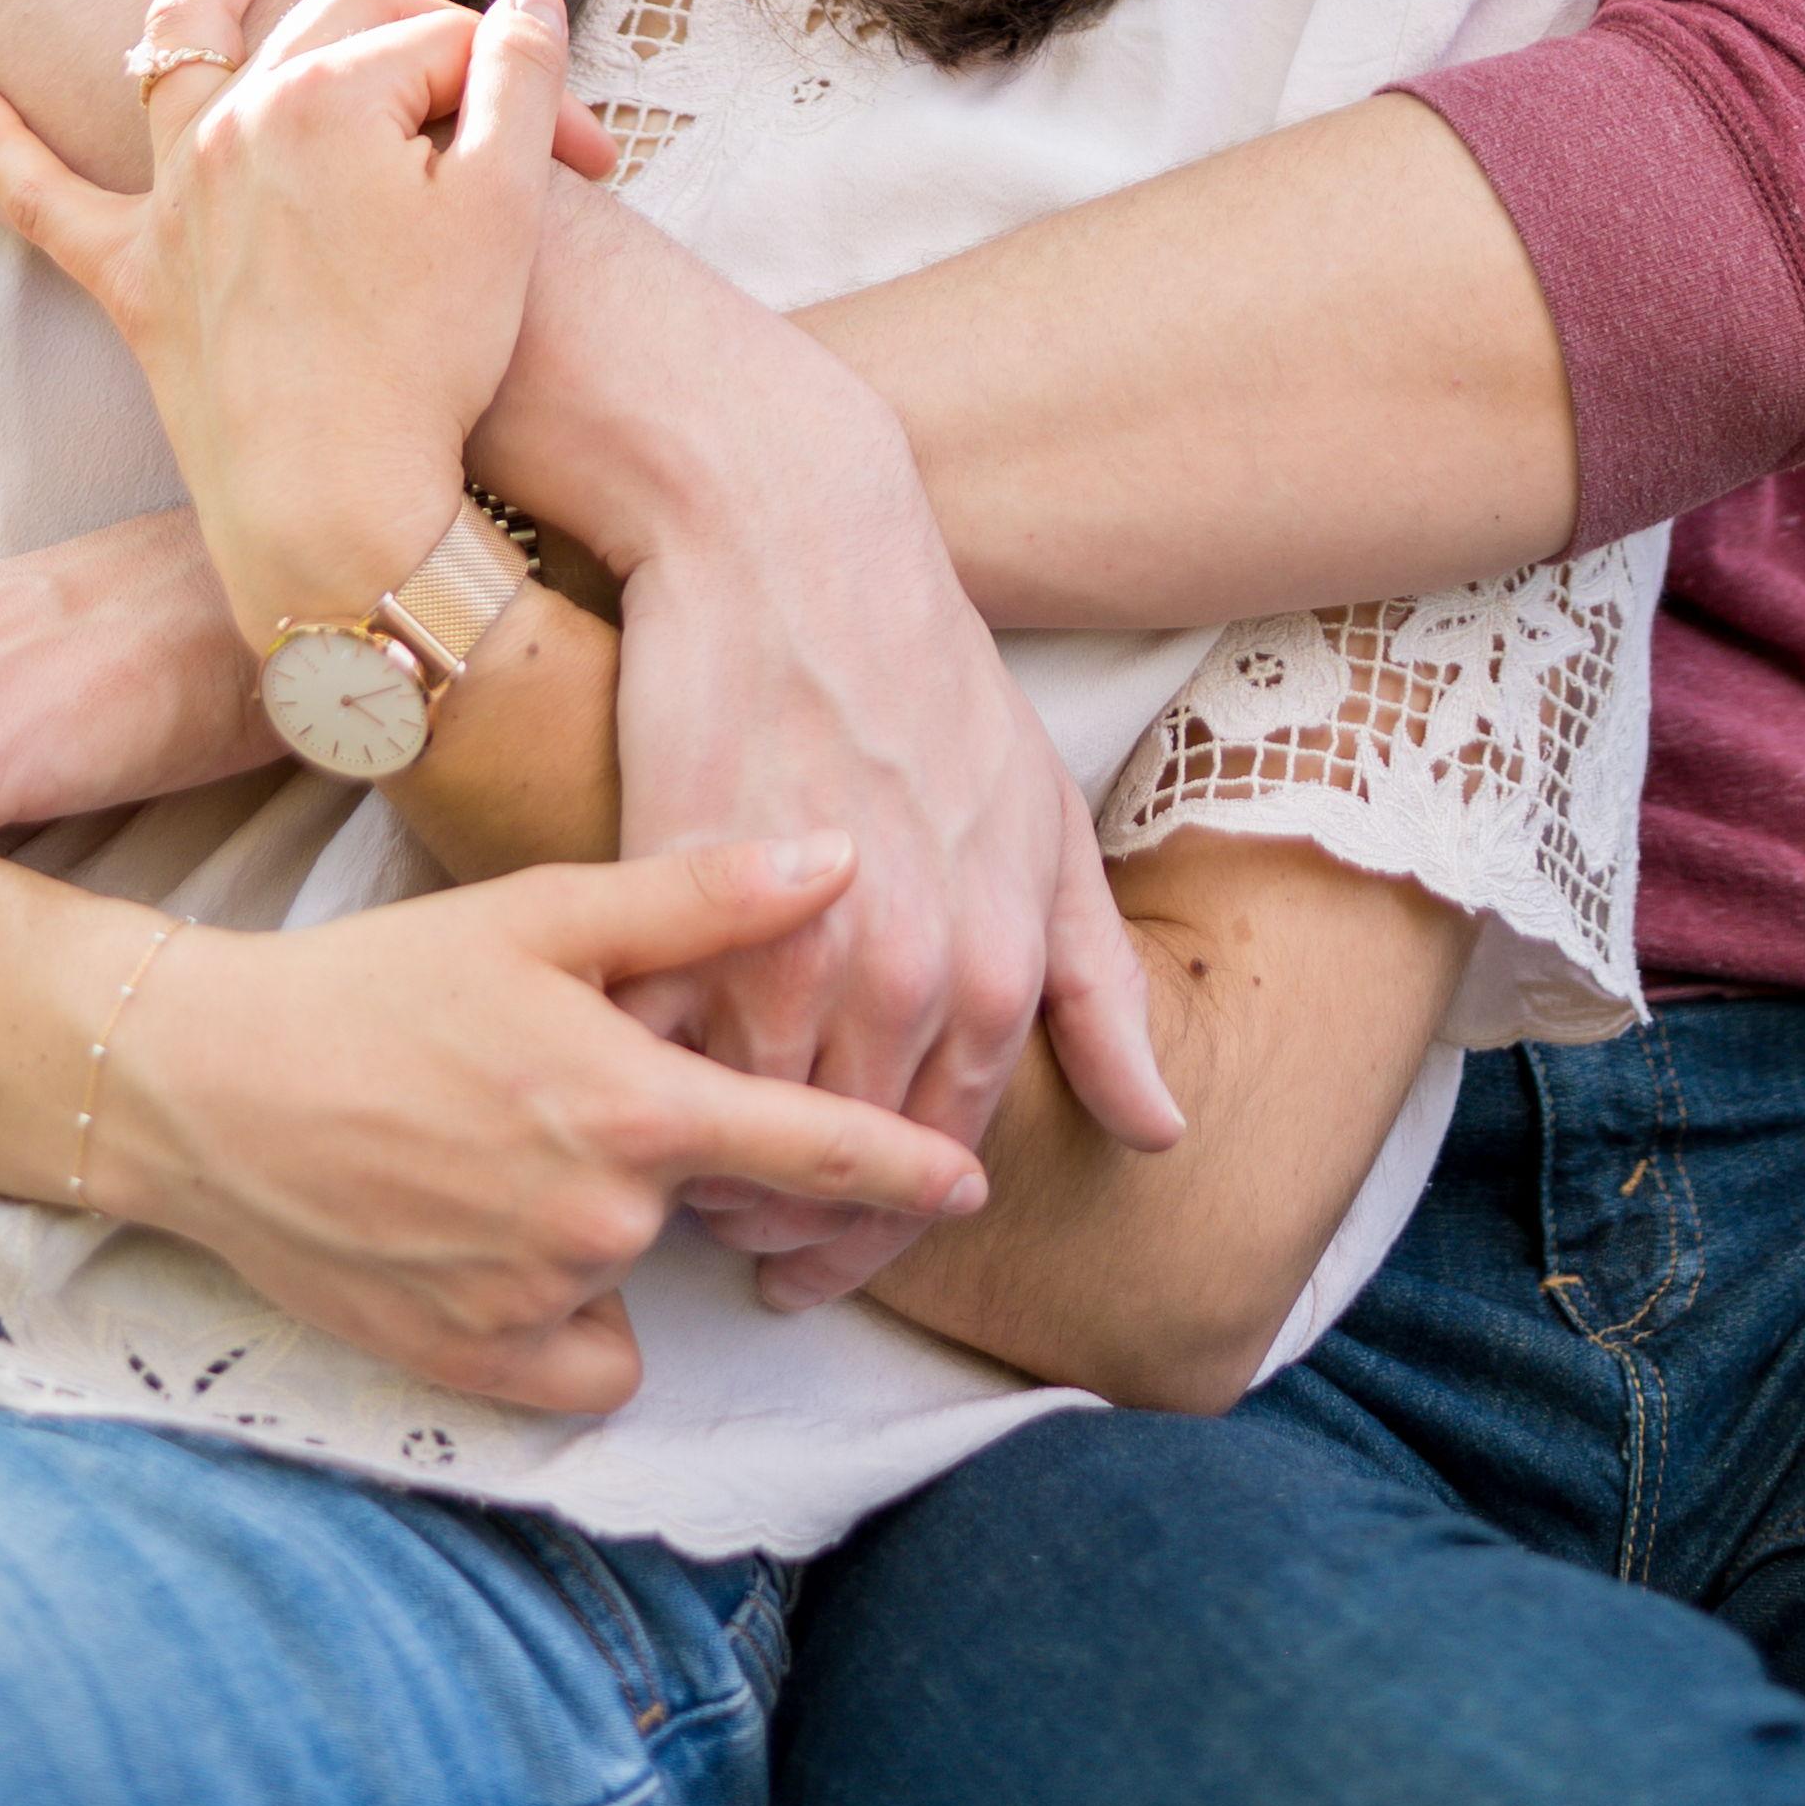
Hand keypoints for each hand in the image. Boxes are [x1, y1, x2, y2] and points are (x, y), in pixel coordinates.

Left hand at [0, 0, 577, 613]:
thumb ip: (517, 74)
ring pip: (183, 46)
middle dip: (437, 55)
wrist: (337, 509)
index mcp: (323, 95)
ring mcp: (172, 196)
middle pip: (342, 29)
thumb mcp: (507, 204)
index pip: (444, 47)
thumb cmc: (426, 360)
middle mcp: (230, 122)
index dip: (523, 93)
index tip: (585, 162)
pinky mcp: (133, 278)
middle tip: (509, 116)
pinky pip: (42, 199)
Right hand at [106, 829, 991, 1412]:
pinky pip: (583, 1363)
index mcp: (631, 1104)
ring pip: (637, 1275)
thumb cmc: (383, 979)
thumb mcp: (541, 913)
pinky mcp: (471, 1368)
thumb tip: (842, 856)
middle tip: (561, 1084)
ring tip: (499, 1144)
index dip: (901, 1169)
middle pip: (705, 1202)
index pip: (811, 1150)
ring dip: (605, 1225)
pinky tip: (492, 1235)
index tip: (970, 1183)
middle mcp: (599, 1220)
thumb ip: (700, 899)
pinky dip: (562, 1317)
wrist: (214, 1086)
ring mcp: (533, 1304)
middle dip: (670, 1150)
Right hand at [580, 349, 1184, 1299]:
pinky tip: (643, 1097)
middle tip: (756, 1252)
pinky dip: (653, 1089)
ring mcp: (791, 944)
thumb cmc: (929, 676)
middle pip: (840, 1165)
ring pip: (749, 1125)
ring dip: (719, 1176)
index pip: (939, 1161)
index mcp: (996, 965)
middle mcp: (906, 974)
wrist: (798, 546)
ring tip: (693, 1190)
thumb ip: (1098, 988)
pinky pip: (662, 1050)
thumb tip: (1161, 1129)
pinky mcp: (682, 906)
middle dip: (796, 1226)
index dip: (881, 1228)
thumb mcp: (1049, 822)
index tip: (831, 1259)